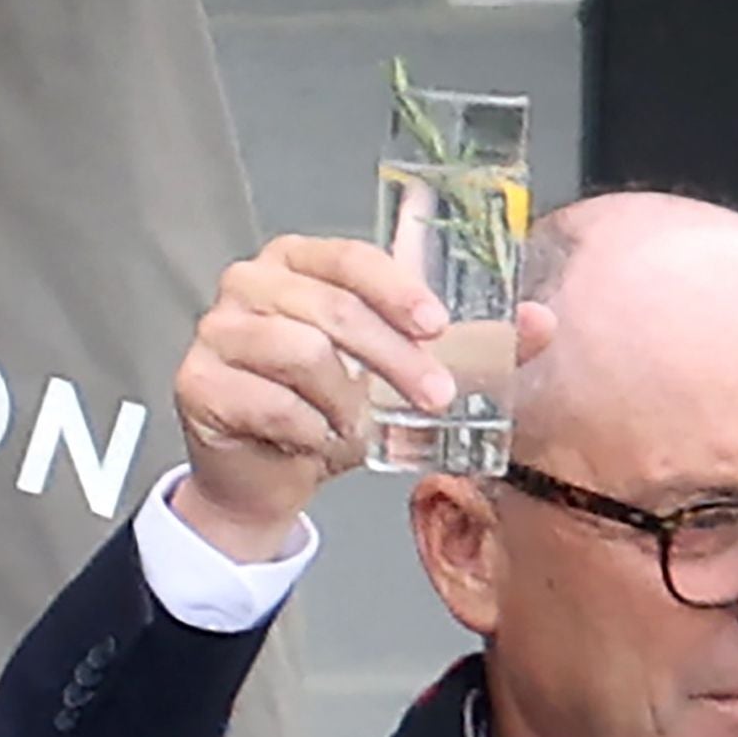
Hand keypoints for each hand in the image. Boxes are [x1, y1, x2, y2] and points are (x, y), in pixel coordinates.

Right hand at [169, 234, 557, 561]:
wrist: (265, 478)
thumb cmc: (328, 412)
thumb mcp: (401, 373)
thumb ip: (467, 344)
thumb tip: (541, 323)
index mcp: (298, 260)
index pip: (352, 258)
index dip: (398, 288)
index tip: (437, 325)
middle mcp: (250, 283)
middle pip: (333, 310)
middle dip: (395, 359)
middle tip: (435, 397)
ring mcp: (216, 330)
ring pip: (301, 354)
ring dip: (345, 401)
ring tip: (357, 427)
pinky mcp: (195, 381)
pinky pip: (267, 402)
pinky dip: (306, 430)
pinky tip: (315, 441)